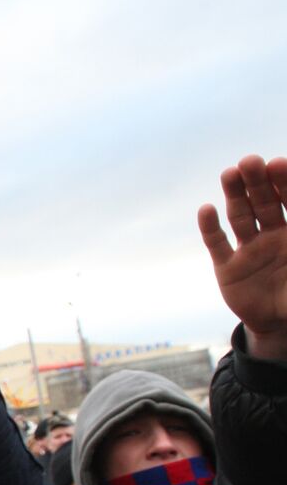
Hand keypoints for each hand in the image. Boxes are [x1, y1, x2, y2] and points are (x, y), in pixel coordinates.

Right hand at [197, 155, 286, 359]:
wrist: (279, 323)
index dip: (284, 182)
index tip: (277, 164)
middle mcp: (273, 235)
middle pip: (263, 202)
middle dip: (257, 181)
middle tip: (250, 161)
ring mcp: (250, 249)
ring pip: (241, 217)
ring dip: (235, 195)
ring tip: (229, 173)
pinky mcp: (228, 268)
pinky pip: (218, 245)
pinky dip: (211, 228)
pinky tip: (206, 210)